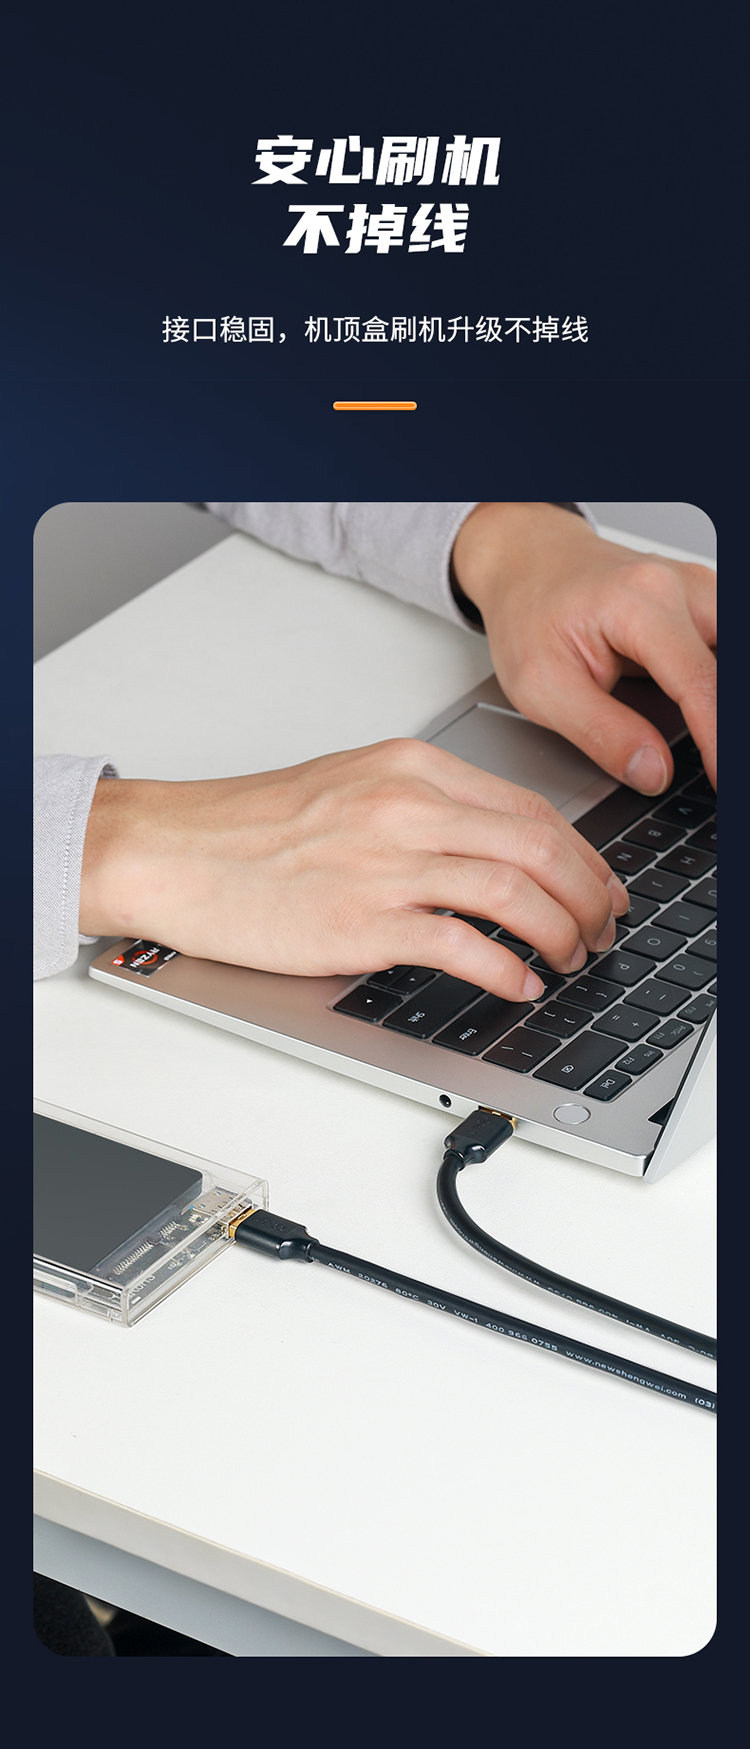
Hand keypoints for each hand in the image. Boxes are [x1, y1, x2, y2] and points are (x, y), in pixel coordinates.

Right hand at [80, 738, 628, 999]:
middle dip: (589, 898)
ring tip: (568, 960)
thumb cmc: (250, 827)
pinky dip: (507, 971)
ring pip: (516, 895)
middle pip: (541, 850)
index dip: (584, 857)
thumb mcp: (352, 787)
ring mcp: (387, 864)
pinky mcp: (364, 922)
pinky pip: (464, 947)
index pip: (531, 810)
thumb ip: (425, 809)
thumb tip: (494, 851)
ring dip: (560, 934)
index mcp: (410, 768)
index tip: (598, 887)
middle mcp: (407, 807)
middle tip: (599, 931)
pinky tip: (518, 985)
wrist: (176, 851)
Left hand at [451, 503, 715, 792]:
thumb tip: (654, 772)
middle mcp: (681, 587)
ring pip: (731, 656)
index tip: (721, 781)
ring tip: (710, 746)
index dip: (717, 743)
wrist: (527, 563)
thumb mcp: (542, 686)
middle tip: (718, 769)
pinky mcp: (704, 605)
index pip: (701, 684)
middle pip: (730, 666)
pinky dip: (717, 689)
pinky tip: (707, 719)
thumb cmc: (529, 612)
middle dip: (727, 721)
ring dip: (722, 704)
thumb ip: (602, 733)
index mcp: (640, 602)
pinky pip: (724, 652)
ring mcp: (698, 592)